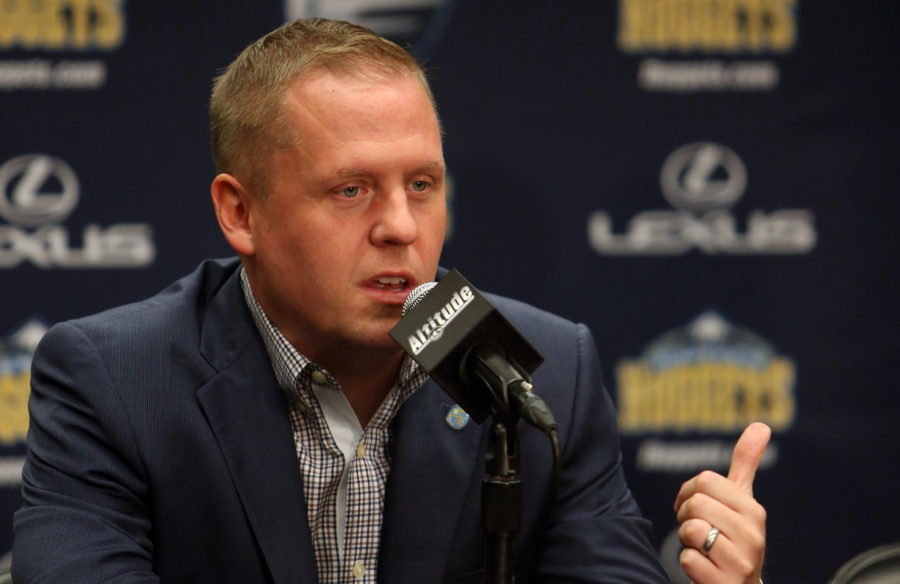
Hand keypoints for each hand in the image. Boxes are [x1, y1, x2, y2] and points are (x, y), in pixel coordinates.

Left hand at [674, 422, 770, 583]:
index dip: (688, 493)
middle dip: (686, 517)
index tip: (695, 507)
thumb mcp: (740, 503)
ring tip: (704, 550)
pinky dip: (689, 564)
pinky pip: (688, 560)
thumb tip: (761, 425)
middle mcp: (753, 536)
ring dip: (687, 541)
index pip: (704, 480)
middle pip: (695, 504)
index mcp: (753, 511)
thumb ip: (745, 465)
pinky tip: (705, 570)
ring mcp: (741, 563)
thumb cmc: (733, 539)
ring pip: (690, 531)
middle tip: (698, 531)